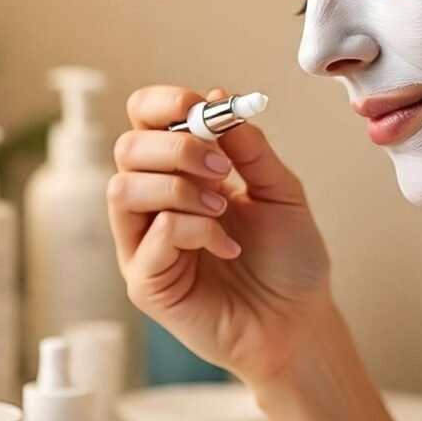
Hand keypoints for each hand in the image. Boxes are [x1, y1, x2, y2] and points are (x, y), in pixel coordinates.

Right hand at [108, 84, 332, 384]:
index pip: (143, 121)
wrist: (299, 321)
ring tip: (222, 208)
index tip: (199, 108)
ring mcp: (145, 243)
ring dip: (178, 187)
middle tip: (224, 168)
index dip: (162, 104)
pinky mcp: (146, 282)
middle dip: (176, 148)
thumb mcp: (280, 191)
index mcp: (181, 171)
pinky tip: (227, 247)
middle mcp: (155, 202)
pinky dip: (194, 230)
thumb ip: (249, 148)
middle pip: (127, 148)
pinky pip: (151, 237)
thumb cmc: (289, 260)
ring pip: (122, 189)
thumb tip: (217, 98)